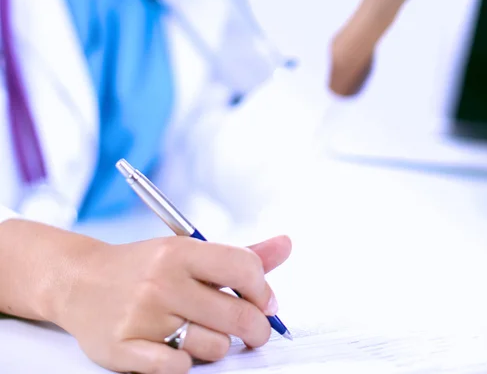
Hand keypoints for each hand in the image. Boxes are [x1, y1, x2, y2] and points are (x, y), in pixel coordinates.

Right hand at [55, 234, 291, 373]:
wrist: (80, 281)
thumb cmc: (145, 266)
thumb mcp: (188, 250)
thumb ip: (240, 254)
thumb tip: (287, 244)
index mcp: (179, 252)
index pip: (244, 268)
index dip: (264, 289)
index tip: (265, 301)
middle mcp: (161, 282)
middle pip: (237, 315)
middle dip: (256, 328)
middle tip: (254, 329)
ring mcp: (142, 317)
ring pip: (214, 347)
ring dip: (217, 344)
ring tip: (200, 330)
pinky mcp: (124, 349)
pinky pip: (179, 368)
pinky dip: (185, 361)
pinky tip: (177, 346)